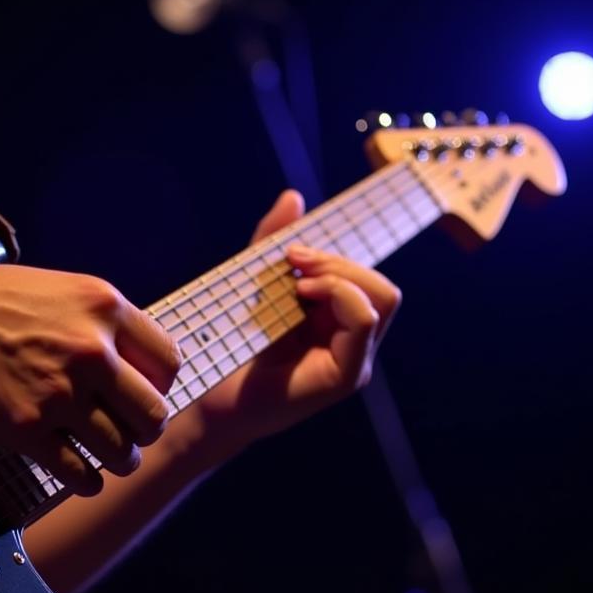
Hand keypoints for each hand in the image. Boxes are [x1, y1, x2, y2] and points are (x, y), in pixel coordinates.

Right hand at [0, 255, 181, 495]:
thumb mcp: (61, 291)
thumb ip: (99, 326)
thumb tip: (131, 367)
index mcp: (105, 309)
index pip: (169, 364)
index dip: (159, 386)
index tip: (140, 396)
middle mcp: (92, 351)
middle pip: (153, 415)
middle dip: (145, 432)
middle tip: (130, 435)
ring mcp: (60, 393)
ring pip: (122, 452)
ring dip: (120, 462)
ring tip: (110, 460)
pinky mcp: (27, 429)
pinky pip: (80, 473)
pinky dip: (87, 482)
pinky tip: (82, 476)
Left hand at [195, 189, 400, 448]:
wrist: (210, 396)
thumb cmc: (232, 346)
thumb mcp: (254, 284)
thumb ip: (272, 243)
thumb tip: (294, 196)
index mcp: (341, 325)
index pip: (368, 281)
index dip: (337, 257)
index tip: (292, 252)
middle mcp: (356, 345)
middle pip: (382, 286)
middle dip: (340, 262)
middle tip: (294, 262)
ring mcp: (354, 361)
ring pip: (381, 297)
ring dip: (339, 276)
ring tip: (297, 282)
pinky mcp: (344, 376)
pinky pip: (365, 321)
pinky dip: (338, 295)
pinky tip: (300, 297)